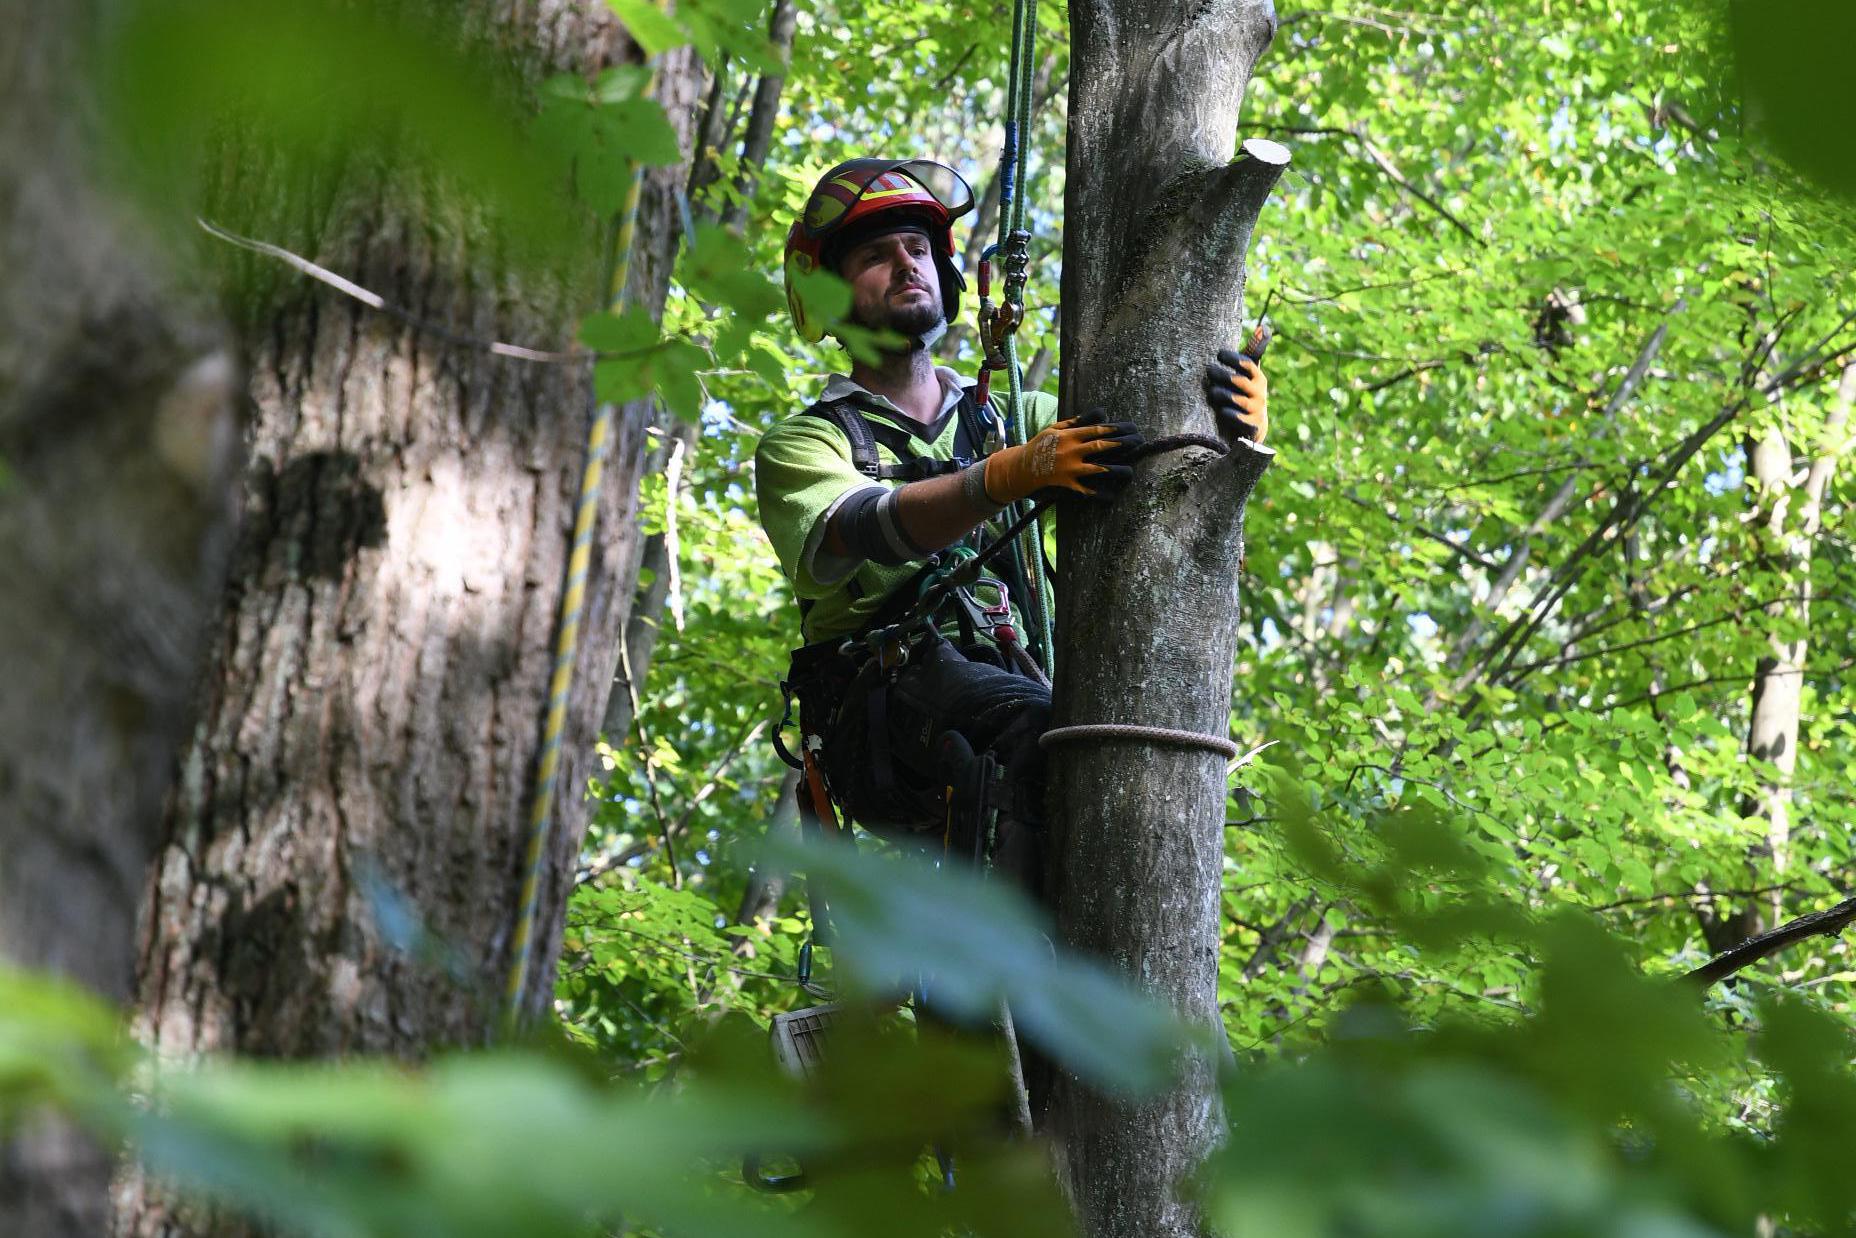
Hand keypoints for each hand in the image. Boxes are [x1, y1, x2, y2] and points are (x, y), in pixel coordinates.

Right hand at [983, 412, 1142, 502]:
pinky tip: (1111, 495)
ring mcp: (1069, 469)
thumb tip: (1097, 415)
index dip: (1113, 429)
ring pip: (1096, 469)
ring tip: (1129, 470)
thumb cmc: (1039, 446)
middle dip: (1120, 444)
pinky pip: (1084, 490)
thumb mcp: (1054, 429)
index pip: (1095, 430)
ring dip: (1114, 469)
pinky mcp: (1066, 484)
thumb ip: (1075, 423)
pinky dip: (1097, 494)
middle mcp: (1070, 451)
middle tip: (1137, 443)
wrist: (1021, 468)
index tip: (1128, 428)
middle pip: (1099, 447)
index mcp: (1068, 436)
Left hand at [1204, 348, 1268, 446]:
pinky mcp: (1251, 426)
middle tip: (1208, 370)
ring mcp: (1255, 410)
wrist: (1254, 425)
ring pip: (1236, 399)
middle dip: (1222, 374)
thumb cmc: (1246, 392)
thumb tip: (1265, 328)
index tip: (1219, 354)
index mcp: (1258, 378)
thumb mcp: (1250, 375)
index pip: (1247, 364)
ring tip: (1211, 392)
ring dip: (1222, 394)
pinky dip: (1229, 413)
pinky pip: (1238, 418)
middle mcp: (1259, 393)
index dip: (1233, 359)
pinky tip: (1221, 410)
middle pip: (1239, 381)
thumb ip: (1253, 353)